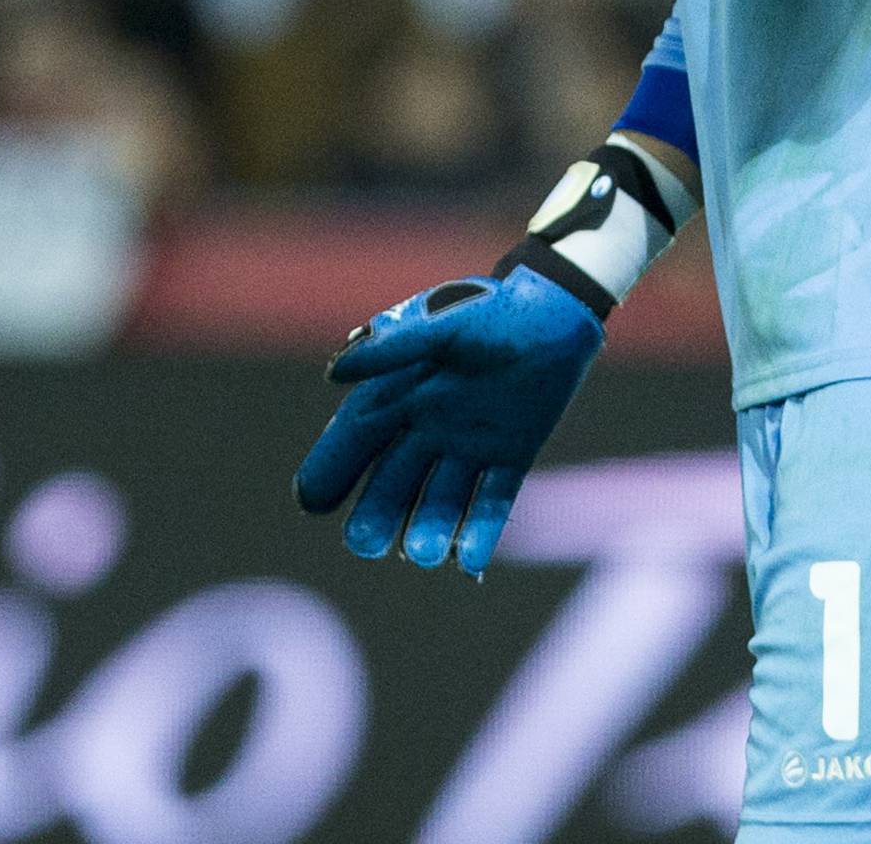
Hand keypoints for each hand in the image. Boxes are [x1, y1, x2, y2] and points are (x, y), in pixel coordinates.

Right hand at [292, 264, 603, 575]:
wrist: (558, 308)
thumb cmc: (493, 310)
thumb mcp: (442, 326)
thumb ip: (393, 349)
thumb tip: (334, 374)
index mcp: (403, 393)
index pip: (356, 438)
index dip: (332, 467)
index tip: (312, 501)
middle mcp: (430, 426)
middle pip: (394, 481)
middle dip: (377, 513)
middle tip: (363, 544)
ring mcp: (470, 445)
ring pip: (442, 499)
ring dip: (429, 528)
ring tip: (419, 553)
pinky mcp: (512, 454)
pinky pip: (493, 500)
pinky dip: (481, 532)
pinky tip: (469, 563)